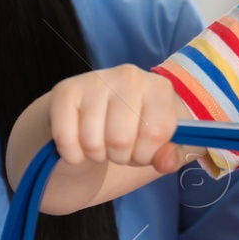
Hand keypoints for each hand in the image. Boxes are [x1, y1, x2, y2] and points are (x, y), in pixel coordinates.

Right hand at [46, 65, 189, 174]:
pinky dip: (72, 154)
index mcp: (159, 88)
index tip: (142, 151)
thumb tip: (166, 162)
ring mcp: (96, 80)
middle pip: (121, 140)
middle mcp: (129, 77)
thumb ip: (173, 156)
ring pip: (92, 142)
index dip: (147, 155)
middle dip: (120, 157)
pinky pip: (65, 138)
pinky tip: (79, 146)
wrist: (98, 108)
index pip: (156, 133)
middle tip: (119, 149)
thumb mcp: (163, 142)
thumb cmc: (136, 127)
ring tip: (102, 143)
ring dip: (96, 156)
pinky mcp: (66, 91)